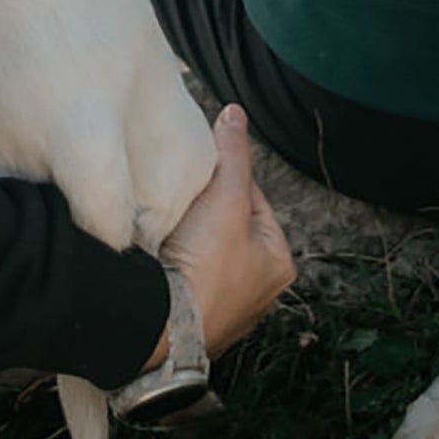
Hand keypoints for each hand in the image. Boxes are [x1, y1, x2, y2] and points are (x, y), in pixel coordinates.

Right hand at [156, 106, 295, 360]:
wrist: (162, 325)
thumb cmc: (204, 265)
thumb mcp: (225, 197)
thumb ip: (232, 154)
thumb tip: (235, 114)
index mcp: (279, 263)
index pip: (252, 200)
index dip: (224, 179)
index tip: (200, 172)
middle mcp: (260, 291)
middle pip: (228, 227)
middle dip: (205, 211)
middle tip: (181, 198)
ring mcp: (226, 310)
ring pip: (205, 252)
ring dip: (188, 237)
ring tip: (168, 223)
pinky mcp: (196, 321)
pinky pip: (186, 279)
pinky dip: (174, 264)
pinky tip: (159, 252)